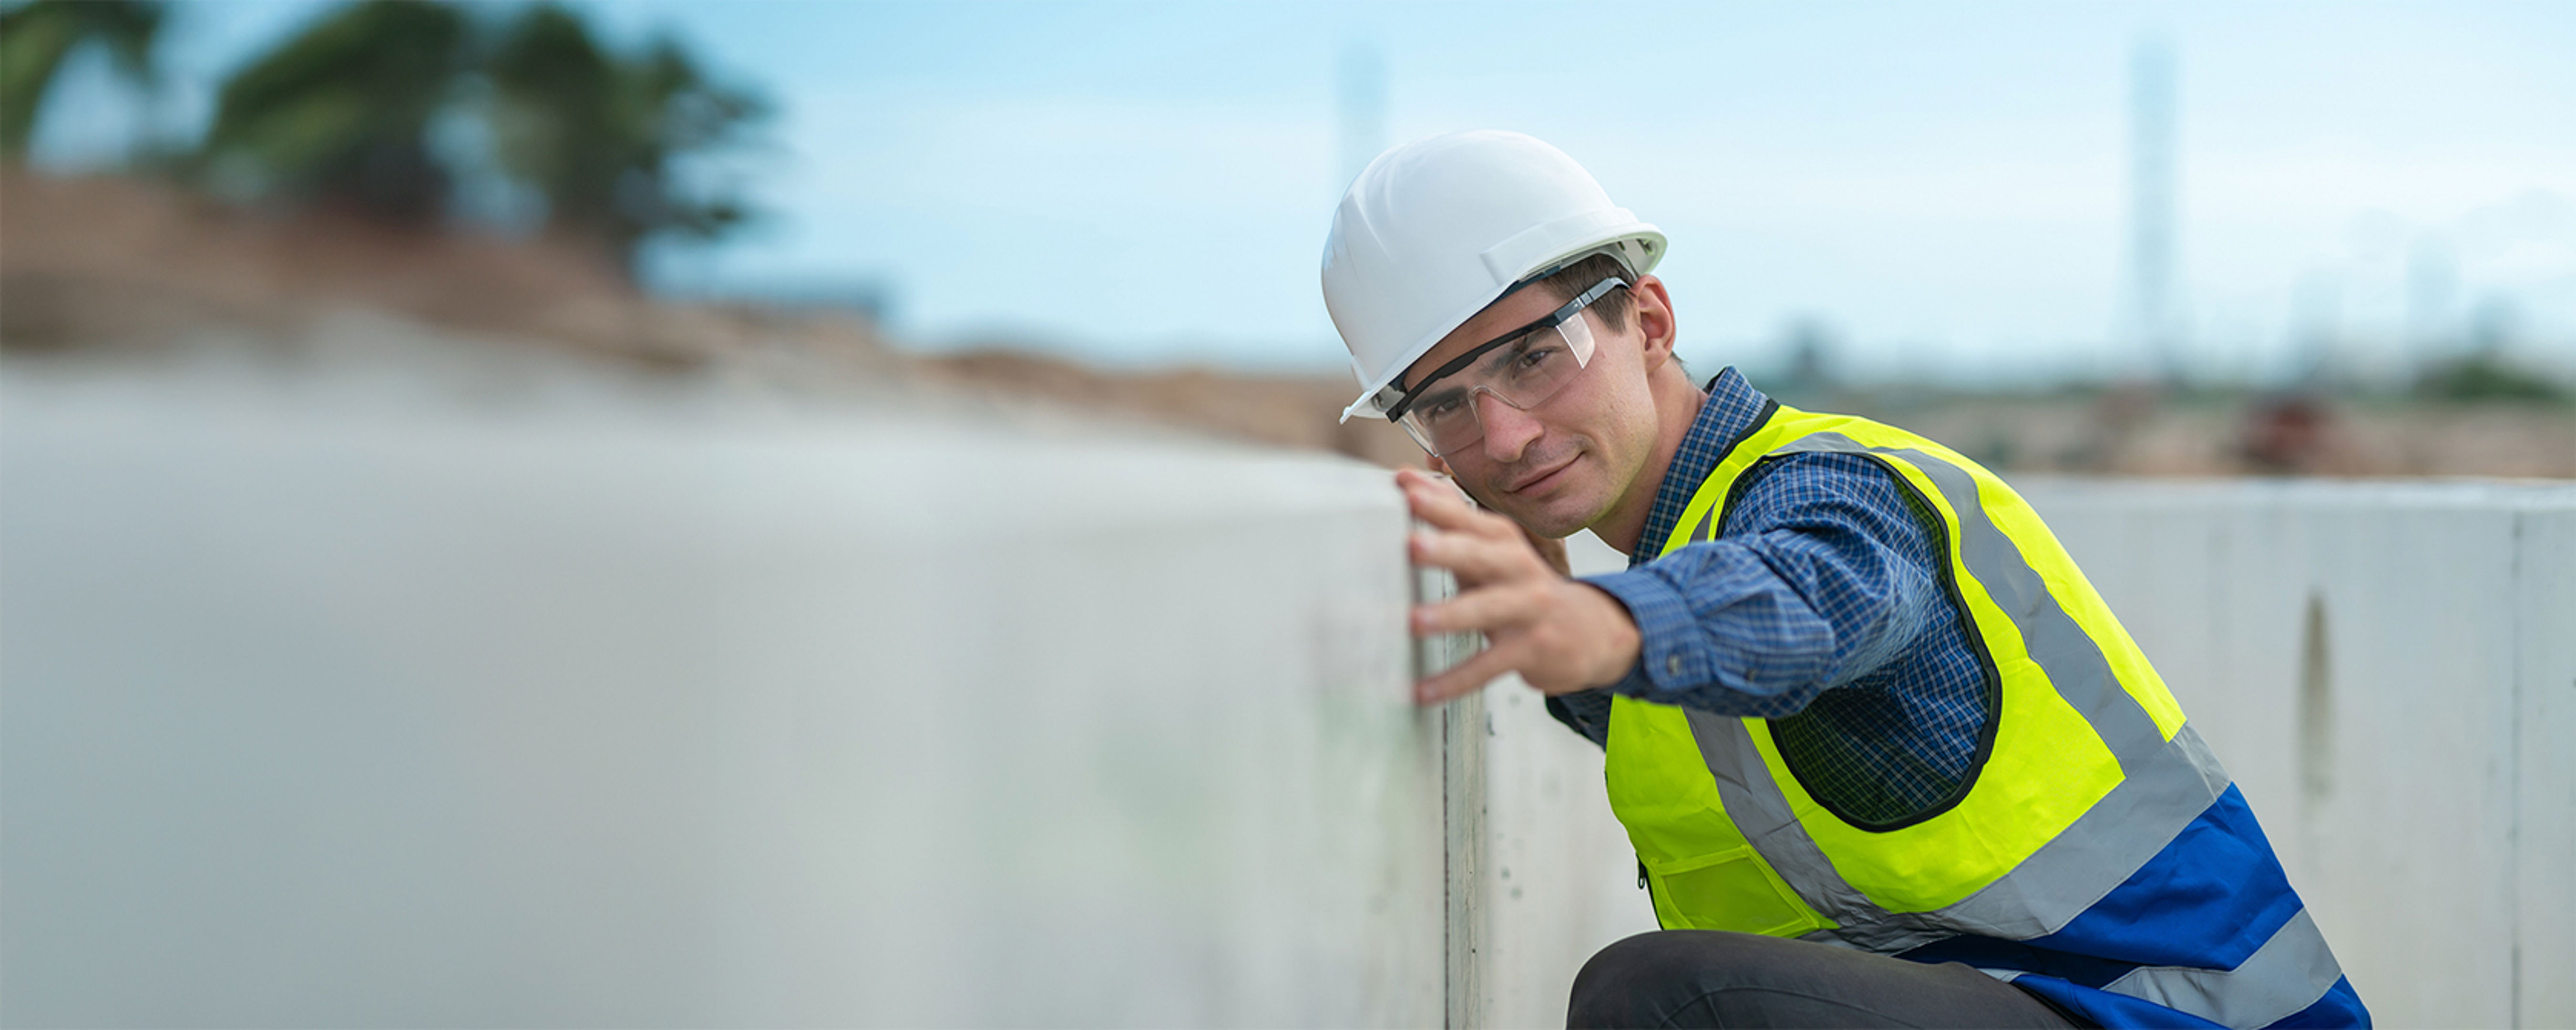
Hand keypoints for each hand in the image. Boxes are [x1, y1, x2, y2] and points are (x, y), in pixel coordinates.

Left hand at [1398, 468, 1641, 704]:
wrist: (1592, 630)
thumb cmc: (1521, 585)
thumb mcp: (1492, 550)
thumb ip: (1450, 517)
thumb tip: (1404, 476)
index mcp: (1503, 541)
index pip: (1469, 518)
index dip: (1438, 503)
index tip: (1403, 488)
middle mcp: (1518, 568)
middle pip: (1482, 556)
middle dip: (1447, 549)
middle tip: (1411, 546)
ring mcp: (1528, 609)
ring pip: (1488, 609)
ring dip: (1451, 615)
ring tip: (1414, 623)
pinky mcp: (1532, 649)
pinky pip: (1488, 666)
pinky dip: (1455, 681)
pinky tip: (1423, 692)